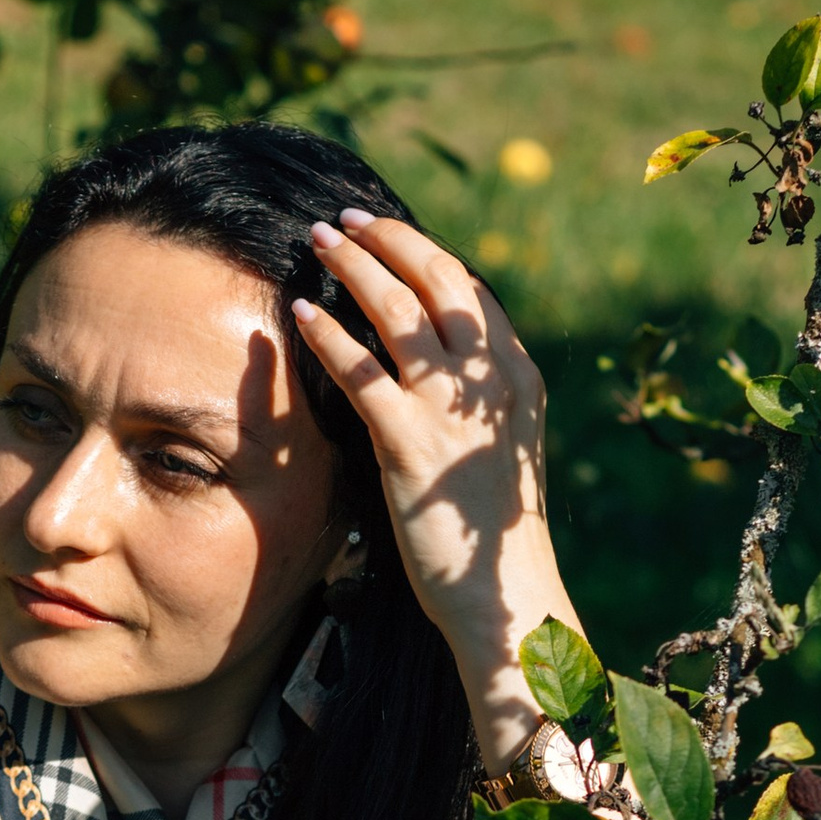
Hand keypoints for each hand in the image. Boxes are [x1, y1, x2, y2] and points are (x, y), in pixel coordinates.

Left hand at [291, 208, 582, 765]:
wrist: (506, 601)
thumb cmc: (491, 541)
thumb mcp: (495, 455)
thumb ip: (470, 408)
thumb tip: (424, 372)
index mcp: (518, 380)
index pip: (471, 291)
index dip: (425, 252)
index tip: (387, 230)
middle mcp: (492, 383)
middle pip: (438, 282)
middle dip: (388, 240)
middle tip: (344, 219)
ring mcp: (453, 411)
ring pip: (398, 311)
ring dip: (353, 267)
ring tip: (316, 243)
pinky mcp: (412, 444)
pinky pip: (362, 373)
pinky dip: (329, 337)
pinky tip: (302, 316)